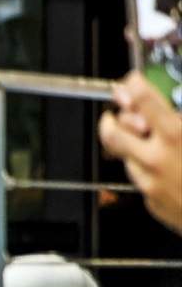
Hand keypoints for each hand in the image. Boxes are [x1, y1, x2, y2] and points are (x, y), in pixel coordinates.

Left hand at [99, 72, 181, 233]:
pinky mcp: (152, 203)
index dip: (132, 86)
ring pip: (127, 157)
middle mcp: (157, 159)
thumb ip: (181, 117)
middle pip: (113, 132)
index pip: (141, 98)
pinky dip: (149, 171)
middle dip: (111, 120)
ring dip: (134, 148)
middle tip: (116, 114)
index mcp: (176, 135)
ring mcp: (151, 183)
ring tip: (152, 144)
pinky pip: (142, 181)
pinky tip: (169, 170)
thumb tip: (170, 108)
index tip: (131, 82)